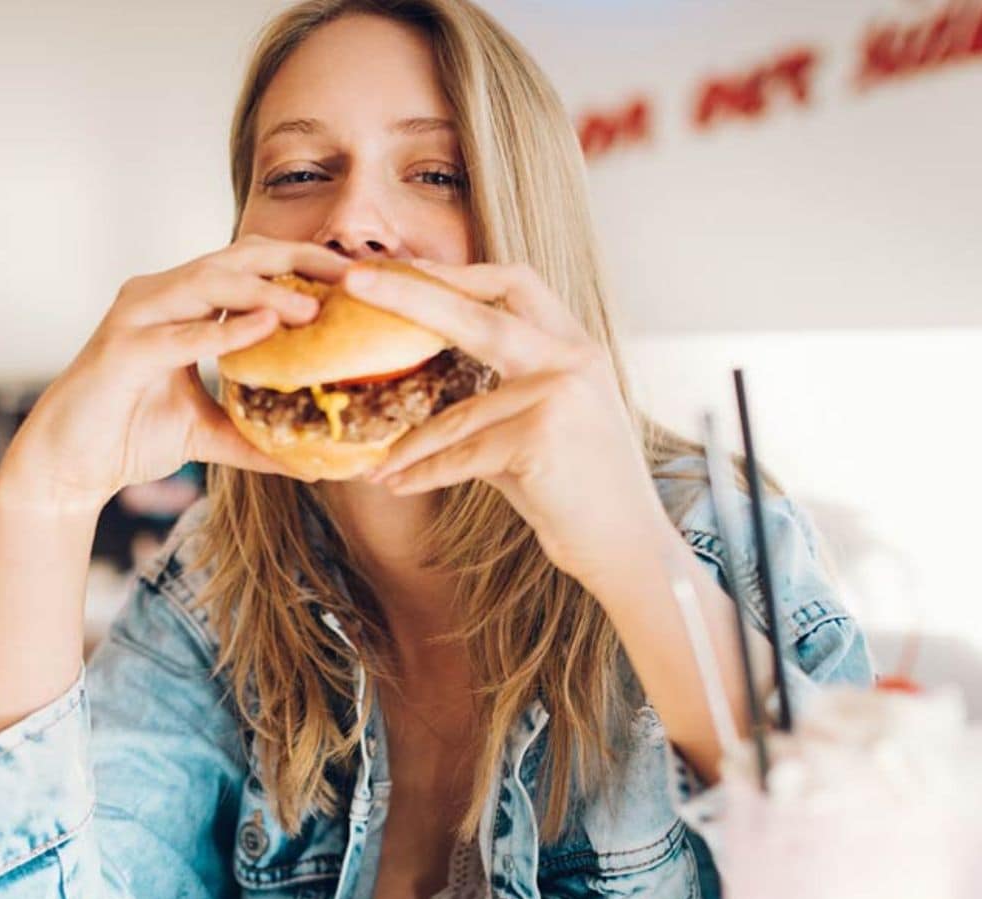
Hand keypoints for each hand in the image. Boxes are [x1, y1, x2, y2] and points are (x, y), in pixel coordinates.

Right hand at [0, 236, 350, 515]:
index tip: (355, 278)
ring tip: (314, 307)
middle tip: (351, 274)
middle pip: (236, 258)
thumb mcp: (208, 434)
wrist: (68, 466)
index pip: (250, 265)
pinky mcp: (121, 350)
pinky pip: (179, 334)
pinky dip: (223, 330)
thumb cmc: (129, 435)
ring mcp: (137, 317)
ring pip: (208, 284)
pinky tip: (264, 329)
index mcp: (181, 303)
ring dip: (265, 291)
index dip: (303, 264)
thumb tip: (315, 463)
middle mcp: (158, 296)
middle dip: (297, 260)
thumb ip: (256, 438)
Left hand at [346, 259, 668, 587]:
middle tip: (353, 281)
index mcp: (575, 347)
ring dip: (410, 447)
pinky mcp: (540, 437)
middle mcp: (571, 361)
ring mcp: (558, 395)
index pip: (514, 284)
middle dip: (409, 293)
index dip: (456, 273)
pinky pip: (461, 456)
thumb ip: (497, 394)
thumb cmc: (580, 492)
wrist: (628, 547)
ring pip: (457, 414)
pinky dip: (424, 474)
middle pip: (476, 313)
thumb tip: (424, 384)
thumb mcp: (545, 425)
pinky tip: (396, 485)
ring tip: (376, 466)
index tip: (403, 268)